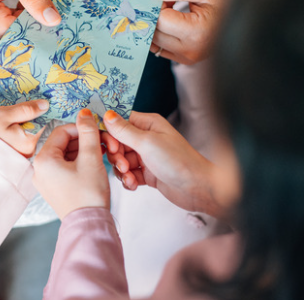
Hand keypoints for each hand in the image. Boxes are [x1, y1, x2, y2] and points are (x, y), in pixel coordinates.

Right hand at [0, 99, 49, 157]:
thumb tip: (46, 105)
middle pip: (36, 127)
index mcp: (29, 141)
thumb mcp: (4, 114)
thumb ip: (26, 110)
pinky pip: (21, 139)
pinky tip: (4, 130)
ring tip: (5, 123)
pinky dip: (16, 132)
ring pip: (28, 133)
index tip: (25, 106)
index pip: (43, 121)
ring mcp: (22, 155)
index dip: (35, 111)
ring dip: (20, 125)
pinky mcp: (16, 156)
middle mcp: (29, 152)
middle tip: (10, 114)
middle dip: (27, 118)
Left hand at [33, 109, 110, 219]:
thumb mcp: (91, 158)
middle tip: (104, 143)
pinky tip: (95, 165)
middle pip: (63, 143)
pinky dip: (80, 163)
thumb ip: (88, 132)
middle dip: (85, 141)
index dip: (81, 128)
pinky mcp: (54, 188)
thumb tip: (85, 113)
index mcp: (43, 160)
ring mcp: (46, 180)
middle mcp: (39, 169)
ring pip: (66, 155)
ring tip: (102, 155)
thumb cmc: (89, 194)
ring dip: (84, 152)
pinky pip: (66, 168)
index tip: (97, 131)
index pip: (61, 131)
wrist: (89, 225)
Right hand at [102, 110, 224, 217]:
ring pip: (121, 161)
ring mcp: (146, 156)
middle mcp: (146, 138)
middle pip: (117, 143)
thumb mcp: (147, 142)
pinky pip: (128, 174)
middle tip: (123, 165)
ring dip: (122, 170)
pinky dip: (128, 180)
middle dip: (117, 156)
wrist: (197, 188)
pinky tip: (134, 184)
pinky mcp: (147, 173)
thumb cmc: (178, 160)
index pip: (119, 123)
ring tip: (130, 177)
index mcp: (148, 124)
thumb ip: (124, 130)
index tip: (112, 146)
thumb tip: (106, 115)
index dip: (111, 134)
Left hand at [148, 0, 228, 64]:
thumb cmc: (224, 3)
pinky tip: (172, 24)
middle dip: (155, 15)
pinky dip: (160, 35)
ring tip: (172, 13)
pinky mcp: (185, 61)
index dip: (158, 3)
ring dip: (156, 25)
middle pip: (155, 31)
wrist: (242, 21)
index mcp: (198, 31)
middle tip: (169, 2)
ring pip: (154, 42)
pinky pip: (159, 49)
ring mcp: (188, 58)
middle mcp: (191, 49)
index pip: (161, 18)